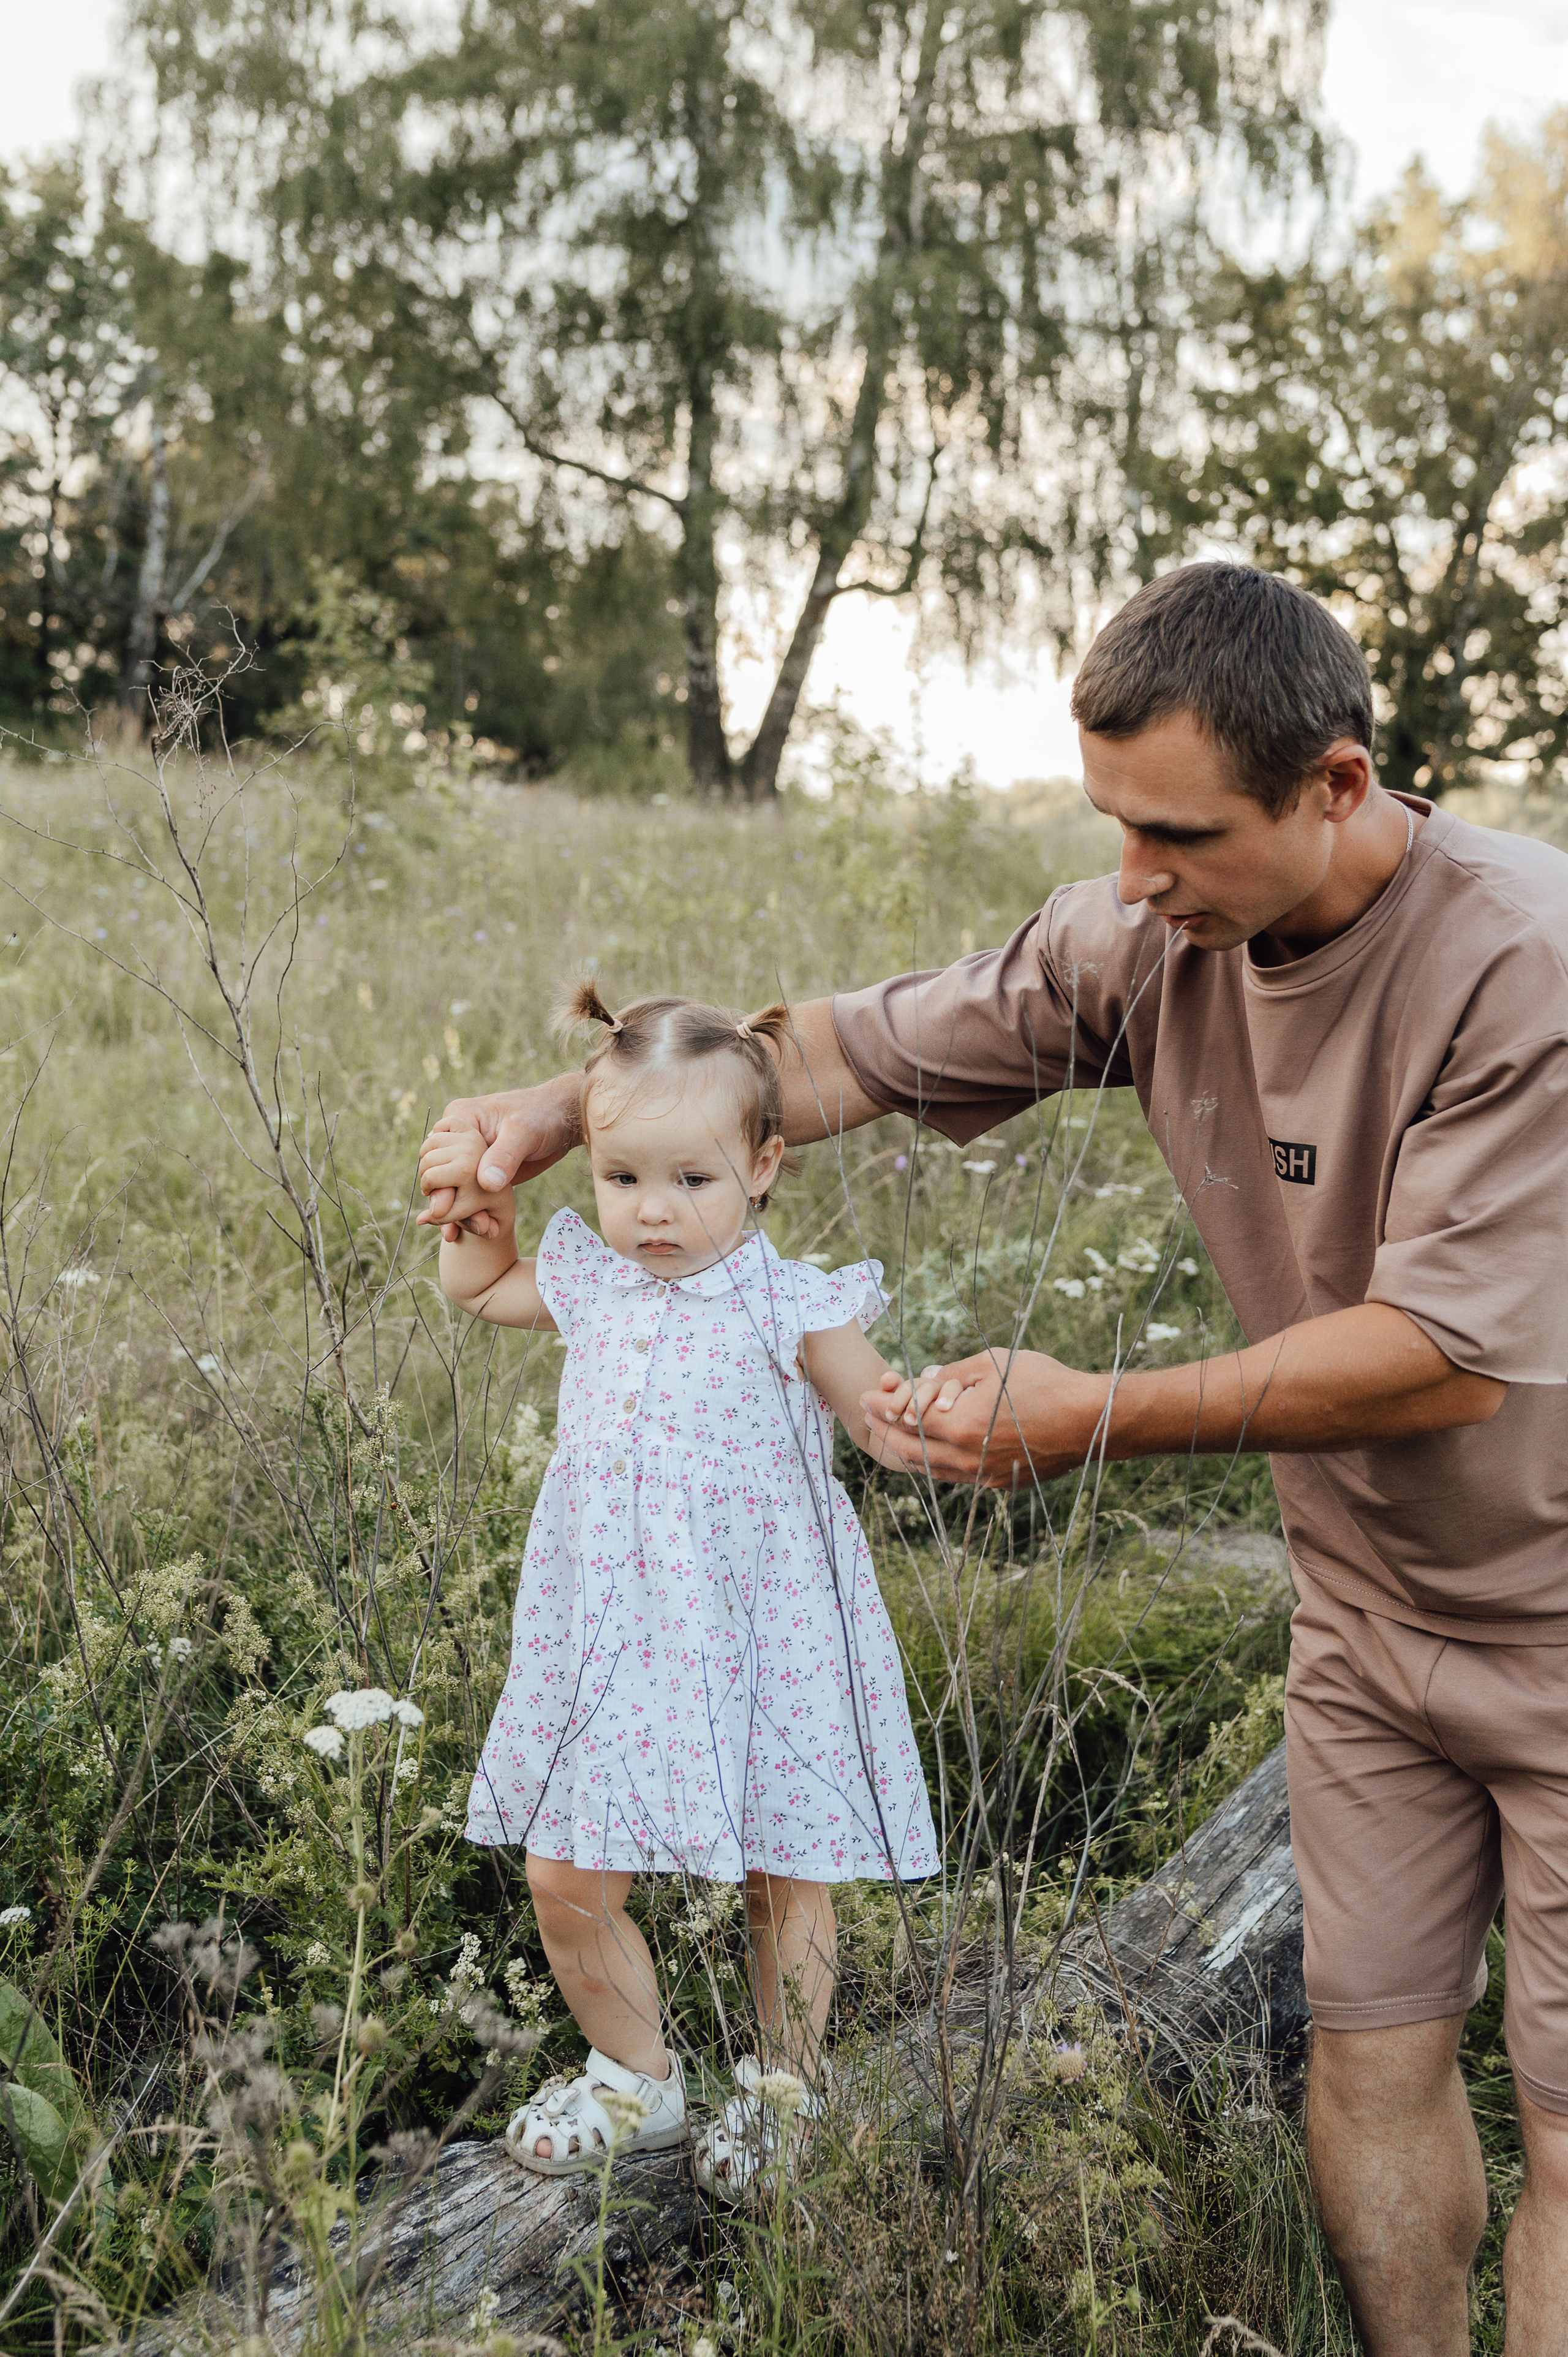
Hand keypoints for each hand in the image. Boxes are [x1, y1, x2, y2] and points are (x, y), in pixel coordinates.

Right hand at [417, 1076, 581, 1236]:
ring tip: (469, 1231)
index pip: (436, 1156)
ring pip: (451, 1188)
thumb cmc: (543, 1114)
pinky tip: (474, 1230)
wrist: (564, 1119)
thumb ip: (504, 1156)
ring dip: (457, 1213)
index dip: (439, 1185)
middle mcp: (456, 1136)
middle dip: (447, 1203)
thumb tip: (486, 1184)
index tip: (444, 1211)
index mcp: (458, 1118)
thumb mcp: (524, 1132)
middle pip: (439, 1175)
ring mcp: (468, 1155)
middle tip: (458, 1228)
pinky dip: (469, 1212)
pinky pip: (469, 1193)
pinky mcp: (481, 1171)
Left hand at [860, 1348, 1107, 1486]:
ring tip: (891, 1433)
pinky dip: (934, 1462)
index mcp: (961, 1427)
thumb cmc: (1045, 1384)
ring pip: (930, 1468)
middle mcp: (967, 1458)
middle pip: (910, 1449)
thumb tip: (922, 1383)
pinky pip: (955, 1475)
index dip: (881, 1407)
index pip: (906, 1419)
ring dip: (907, 1450)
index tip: (865, 1396)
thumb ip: (950, 1375)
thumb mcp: (992, 1364)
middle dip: (885, 1430)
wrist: (1090, 1421)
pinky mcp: (998, 1483)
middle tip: (869, 1415)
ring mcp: (983, 1476)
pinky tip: (930, 1449)